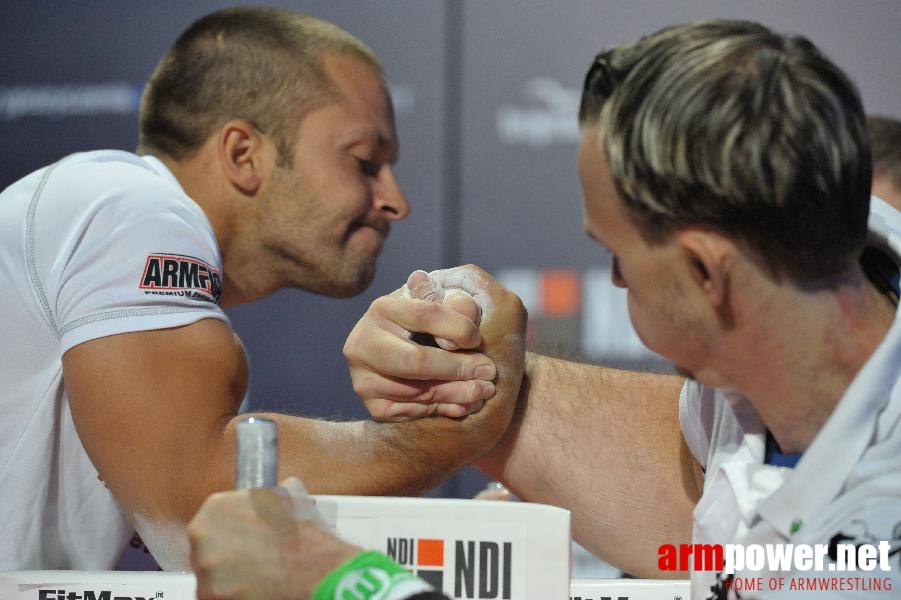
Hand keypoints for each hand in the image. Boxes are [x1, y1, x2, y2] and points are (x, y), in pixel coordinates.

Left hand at [189, 478, 360, 599]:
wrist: (314, 573)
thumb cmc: (302, 538)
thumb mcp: (287, 499)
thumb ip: (267, 497)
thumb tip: (273, 493)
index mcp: (217, 506)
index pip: (212, 519)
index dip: (229, 530)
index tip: (239, 538)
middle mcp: (203, 535)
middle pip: (205, 548)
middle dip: (225, 554)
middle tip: (250, 559)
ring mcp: (205, 569)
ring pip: (209, 575)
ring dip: (228, 577)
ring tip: (256, 576)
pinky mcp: (210, 597)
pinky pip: (216, 596)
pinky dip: (231, 595)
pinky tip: (253, 589)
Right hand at [344, 265, 526, 420]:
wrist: (407, 354)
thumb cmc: (434, 325)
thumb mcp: (445, 306)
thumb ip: (460, 303)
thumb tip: (466, 311)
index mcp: (383, 308)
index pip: (426, 315)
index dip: (458, 328)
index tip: (478, 339)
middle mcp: (363, 342)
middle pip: (416, 361)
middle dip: (458, 368)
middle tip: (489, 372)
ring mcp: (364, 378)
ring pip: (418, 392)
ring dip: (458, 393)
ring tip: (484, 389)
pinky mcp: (373, 406)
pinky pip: (413, 412)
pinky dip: (444, 409)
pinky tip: (465, 403)